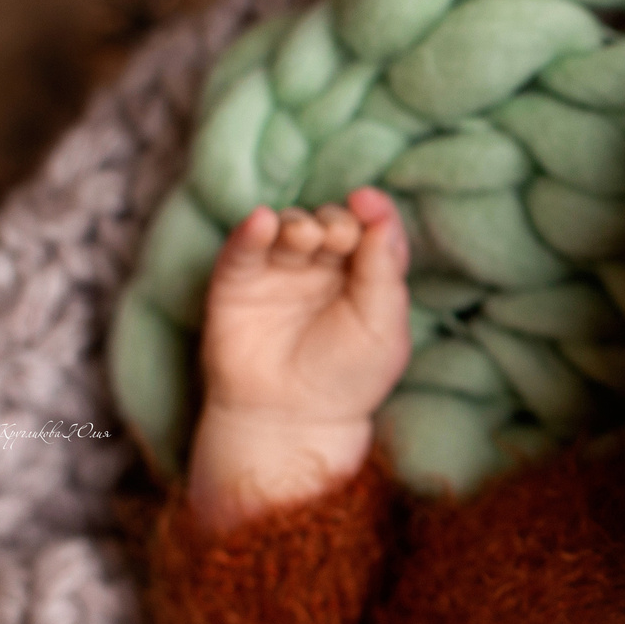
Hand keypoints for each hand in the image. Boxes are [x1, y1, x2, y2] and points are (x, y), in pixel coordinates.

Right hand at [190, 189, 410, 530]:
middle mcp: (323, 269)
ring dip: (301, 224)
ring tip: (307, 240)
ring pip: (291, 226)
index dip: (373, 211)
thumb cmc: (346, 380)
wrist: (291, 421)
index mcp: (364, 278)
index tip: (367, 202)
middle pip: (333, 222)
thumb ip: (385, 272)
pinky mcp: (239, 280)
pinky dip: (253, 229)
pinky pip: (245, 245)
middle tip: (339, 239)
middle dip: (338, 222)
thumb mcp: (383, 329)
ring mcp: (280, 272)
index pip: (372, 231)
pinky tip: (263, 223)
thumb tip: (382, 217)